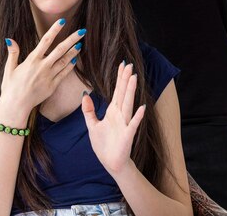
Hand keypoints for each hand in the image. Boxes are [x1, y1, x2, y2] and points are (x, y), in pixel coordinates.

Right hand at [0, 20, 84, 114]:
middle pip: (60, 50)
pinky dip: (70, 66)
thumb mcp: (9, 68)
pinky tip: (75, 59)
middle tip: (82, 31)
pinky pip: (64, 74)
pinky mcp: (52, 86)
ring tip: (81, 43)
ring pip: (65, 61)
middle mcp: (42, 67)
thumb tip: (10, 39)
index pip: (45, 41)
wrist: (16, 106)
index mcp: (31, 60)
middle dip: (72, 39)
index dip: (55, 30)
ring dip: (74, 51)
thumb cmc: (10, 87)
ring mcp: (49, 76)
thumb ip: (13, 53)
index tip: (62, 21)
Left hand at [82, 61, 145, 175]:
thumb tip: (84, 95)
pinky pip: (132, 125)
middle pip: (123, 94)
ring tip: (134, 78)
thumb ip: (88, 111)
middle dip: (125, 80)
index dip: (119, 78)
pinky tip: (142, 108)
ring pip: (127, 105)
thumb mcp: (92, 125)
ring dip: (131, 92)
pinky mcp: (127, 136)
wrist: (111, 163)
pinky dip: (137, 117)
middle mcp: (120, 115)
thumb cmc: (104, 145)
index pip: (116, 91)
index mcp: (112, 112)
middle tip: (129, 64)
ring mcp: (124, 124)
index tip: (122, 65)